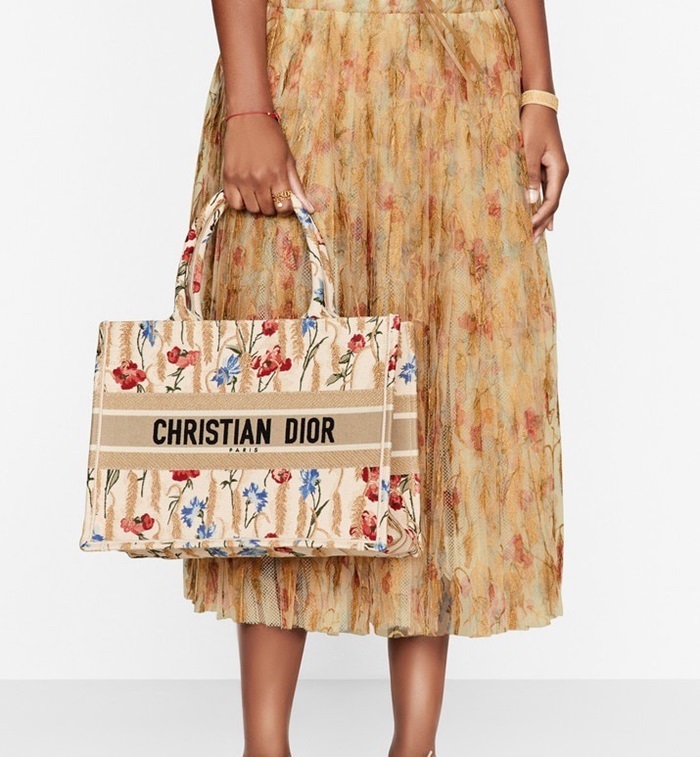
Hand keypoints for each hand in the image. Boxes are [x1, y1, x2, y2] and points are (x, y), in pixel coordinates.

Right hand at [222, 113, 315, 216]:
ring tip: (258, 192)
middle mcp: (259, 179)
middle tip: (271, 195)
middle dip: (272, 206)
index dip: (285, 207)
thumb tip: (310, 209)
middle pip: (267, 210)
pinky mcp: (228, 177)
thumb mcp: (289, 160)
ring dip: (257, 205)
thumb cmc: (271, 137)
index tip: (283, 200)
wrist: (249, 117)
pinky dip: (240, 203)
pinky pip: (234, 204)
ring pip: (251, 209)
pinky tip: (245, 193)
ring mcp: (242, 179)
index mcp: (277, 175)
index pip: (284, 207)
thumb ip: (297, 186)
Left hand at [521, 104, 568, 242]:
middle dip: (542, 223)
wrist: (538, 104)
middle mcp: (559, 172)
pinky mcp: (546, 167)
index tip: (528, 229)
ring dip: (541, 217)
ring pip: (549, 199)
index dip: (540, 217)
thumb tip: (530, 201)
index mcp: (559, 170)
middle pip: (552, 204)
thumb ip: (529, 176)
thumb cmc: (533, 124)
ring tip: (535, 235)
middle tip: (532, 241)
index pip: (551, 202)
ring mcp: (554, 170)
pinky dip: (539, 205)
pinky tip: (537, 215)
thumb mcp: (529, 150)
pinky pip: (544, 191)